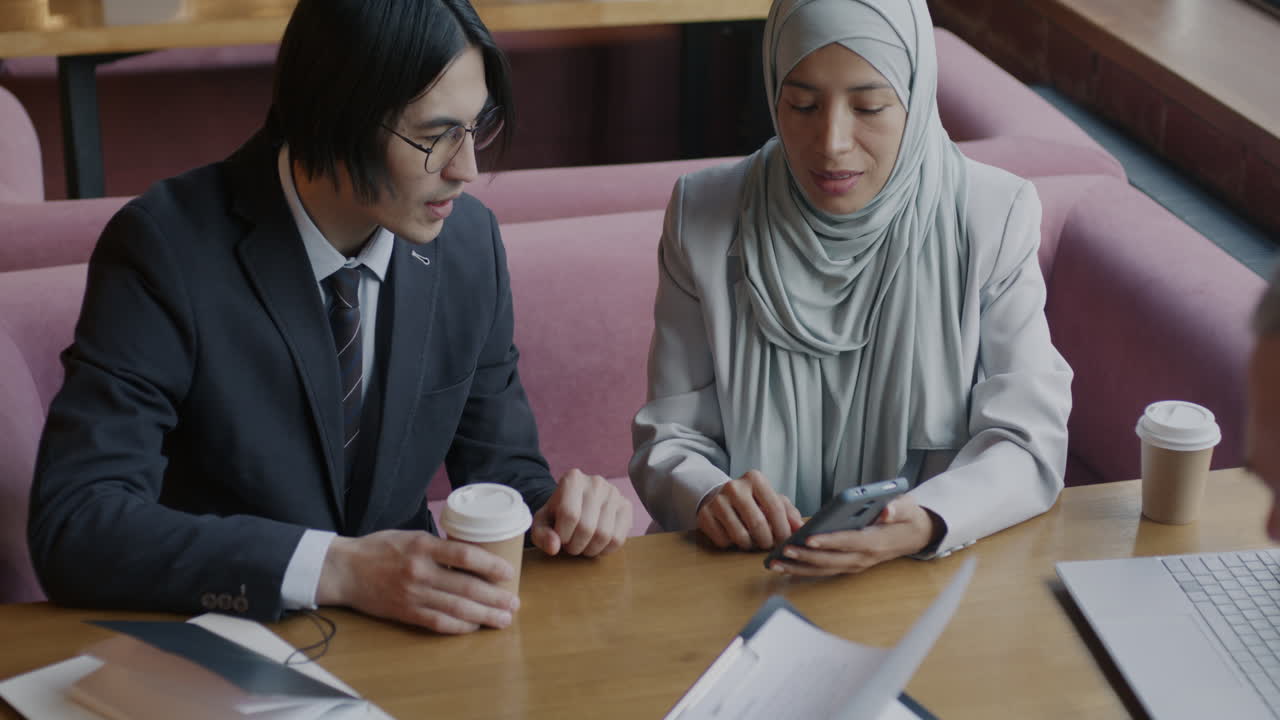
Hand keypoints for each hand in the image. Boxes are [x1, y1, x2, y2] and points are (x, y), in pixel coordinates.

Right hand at [316, 530, 518, 633]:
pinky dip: (459, 626)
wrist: (344, 570)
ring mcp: (413, 595)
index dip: (491, 565)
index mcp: (423, 546)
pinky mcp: (406, 612)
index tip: (509, 572)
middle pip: (466, 588)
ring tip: (503, 619)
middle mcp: (420, 571)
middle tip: (514, 603)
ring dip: (484, 616)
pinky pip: (438, 623)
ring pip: (456, 609)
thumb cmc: (379, 548)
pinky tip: (475, 626)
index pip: (466, 555)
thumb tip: (472, 554)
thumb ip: (438, 546)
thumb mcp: (411, 536)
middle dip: (495, 598)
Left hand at [530, 469, 631, 556]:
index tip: (559, 538)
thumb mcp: (542, 522)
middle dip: (576, 546)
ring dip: (590, 550)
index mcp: (572, 479)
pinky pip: (618, 539)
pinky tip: (596, 544)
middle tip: (570, 545)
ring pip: (604, 535)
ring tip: (582, 545)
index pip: (569, 514)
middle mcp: (596, 482)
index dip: (563, 535)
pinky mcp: (626, 506)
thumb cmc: (556, 515)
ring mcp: (614, 493)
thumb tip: (554, 547)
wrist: (577, 504)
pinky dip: (605, 550)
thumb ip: (541, 535)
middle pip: (587, 527)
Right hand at [697, 470, 802, 550]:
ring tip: (752, 541)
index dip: (784, 530)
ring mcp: (717, 501)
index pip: (775, 508)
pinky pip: (723, 541)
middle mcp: (734, 486)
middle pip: (758, 524)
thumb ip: (789, 513)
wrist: (717, 495)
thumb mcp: (771, 499)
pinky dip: (731, 545)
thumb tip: (801, 529)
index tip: (786, 541)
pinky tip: (734, 537)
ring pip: (740, 536)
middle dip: (767, 541)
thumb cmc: (751, 500)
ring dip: (749, 545)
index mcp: (755, 479)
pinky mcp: (704, 515)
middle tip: (768, 545)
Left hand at [767, 495, 939, 575]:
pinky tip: (785, 565)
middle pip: (831, 560)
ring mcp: (855, 564)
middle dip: (806, 557)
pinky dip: (804, 569)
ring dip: (799, 568)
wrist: (915, 535)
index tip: (808, 539)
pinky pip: (823, 570)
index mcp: (875, 542)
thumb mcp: (907, 508)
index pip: (848, 542)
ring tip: (775, 563)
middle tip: (783, 550)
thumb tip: (886, 510)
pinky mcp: (848, 565)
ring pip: (823, 569)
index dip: (828, 542)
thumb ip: (897, 508)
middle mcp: (863, 558)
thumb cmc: (906, 517)